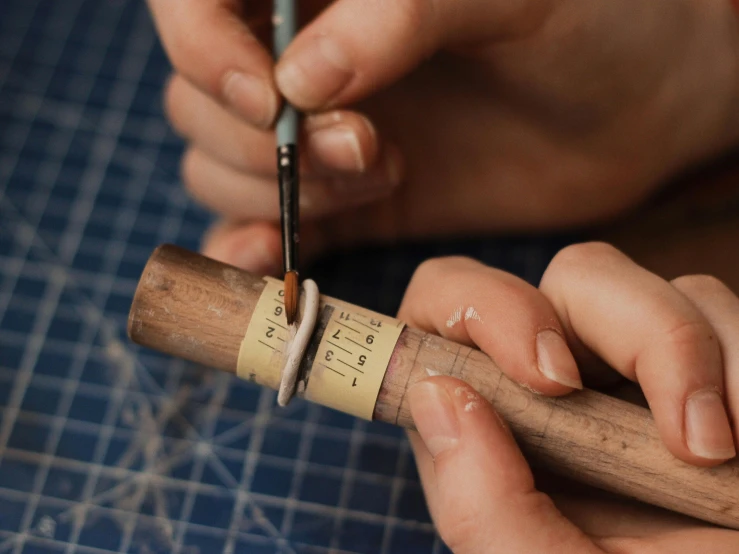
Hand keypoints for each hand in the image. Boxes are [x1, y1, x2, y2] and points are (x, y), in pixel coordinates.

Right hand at [150, 0, 738, 273]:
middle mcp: (303, 55)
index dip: (205, 49)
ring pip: (219, 164)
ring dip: (280, 190)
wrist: (638, 108)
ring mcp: (319, 133)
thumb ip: (401, 12)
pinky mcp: (345, 199)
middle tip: (369, 145)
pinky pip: (260, 225)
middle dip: (263, 138)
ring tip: (384, 174)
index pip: (194, 1)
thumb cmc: (595, 21)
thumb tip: (297, 78)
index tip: (270, 97)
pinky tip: (275, 256)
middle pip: (198, 98)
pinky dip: (253, 246)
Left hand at [396, 242, 738, 551]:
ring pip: (647, 287)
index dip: (476, 307)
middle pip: (566, 279)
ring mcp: (626, 369)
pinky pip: (711, 306)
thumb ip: (480, 503)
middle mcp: (554, 383)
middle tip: (686, 441)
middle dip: (636, 336)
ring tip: (723, 453)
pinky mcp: (696, 366)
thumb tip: (438, 392)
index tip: (549, 382)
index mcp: (492, 423)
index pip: (444, 304)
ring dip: (693, 353)